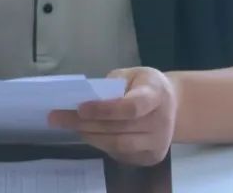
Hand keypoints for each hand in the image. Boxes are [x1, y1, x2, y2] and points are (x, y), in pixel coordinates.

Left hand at [48, 67, 177, 165]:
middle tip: (58, 118)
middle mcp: (161, 122)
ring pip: (118, 145)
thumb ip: (112, 84)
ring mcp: (158, 143)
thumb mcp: (132, 74)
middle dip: (86, 123)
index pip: (131, 107)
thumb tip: (84, 98)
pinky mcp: (152, 157)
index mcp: (157, 95)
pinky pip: (121, 154)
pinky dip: (102, 144)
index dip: (104, 109)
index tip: (79, 108)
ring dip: (91, 136)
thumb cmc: (146, 85)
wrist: (174, 105)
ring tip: (71, 127)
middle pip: (119, 128)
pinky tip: (89, 134)